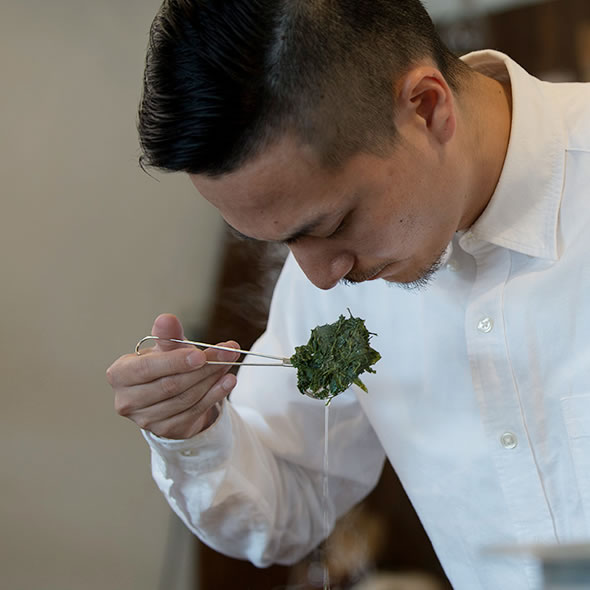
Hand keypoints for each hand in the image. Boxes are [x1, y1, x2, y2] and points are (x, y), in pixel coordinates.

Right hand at [107, 313, 238, 438]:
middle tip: (227, 353)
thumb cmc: (162, 365)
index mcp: (120, 374)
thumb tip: (167, 319)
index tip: (200, 354)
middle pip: (170, 384)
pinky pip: (194, 411)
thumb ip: (166, 335)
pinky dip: (214, 395)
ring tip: (229, 363)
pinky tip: (228, 381)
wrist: (168, 394)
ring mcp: (145, 420)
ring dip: (212, 379)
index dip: (174, 361)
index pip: (147, 368)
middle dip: (203, 368)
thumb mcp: (164, 347)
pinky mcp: (166, 430)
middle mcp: (127, 400)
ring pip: (185, 398)